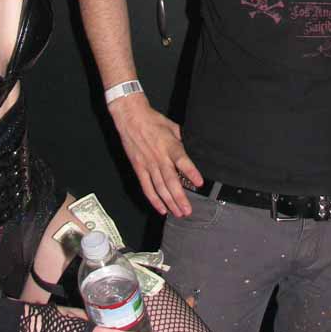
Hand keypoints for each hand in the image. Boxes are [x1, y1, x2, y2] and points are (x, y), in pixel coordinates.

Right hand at [109, 94, 202, 216]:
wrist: (131, 117)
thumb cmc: (152, 120)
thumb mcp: (172, 127)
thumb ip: (181, 141)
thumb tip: (190, 150)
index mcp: (170, 145)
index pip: (182, 161)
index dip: (191, 172)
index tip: (199, 183)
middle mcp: (159, 157)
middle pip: (171, 181)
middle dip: (180, 198)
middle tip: (187, 211)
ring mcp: (148, 164)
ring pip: (160, 188)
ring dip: (169, 202)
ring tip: (177, 213)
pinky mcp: (139, 168)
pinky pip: (146, 187)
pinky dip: (153, 199)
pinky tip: (161, 209)